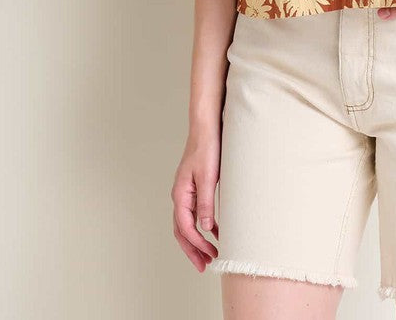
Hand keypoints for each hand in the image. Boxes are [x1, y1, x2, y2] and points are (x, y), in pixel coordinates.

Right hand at [170, 133, 221, 271]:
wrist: (207, 127)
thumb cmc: (206, 148)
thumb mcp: (208, 177)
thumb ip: (206, 203)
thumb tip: (205, 228)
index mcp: (180, 194)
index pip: (185, 227)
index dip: (197, 244)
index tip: (211, 254)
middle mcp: (180, 195)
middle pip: (181, 230)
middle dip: (192, 250)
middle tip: (204, 266)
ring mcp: (185, 192)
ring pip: (187, 224)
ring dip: (197, 241)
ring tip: (210, 255)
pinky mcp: (194, 188)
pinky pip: (195, 213)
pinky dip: (203, 226)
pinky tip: (216, 231)